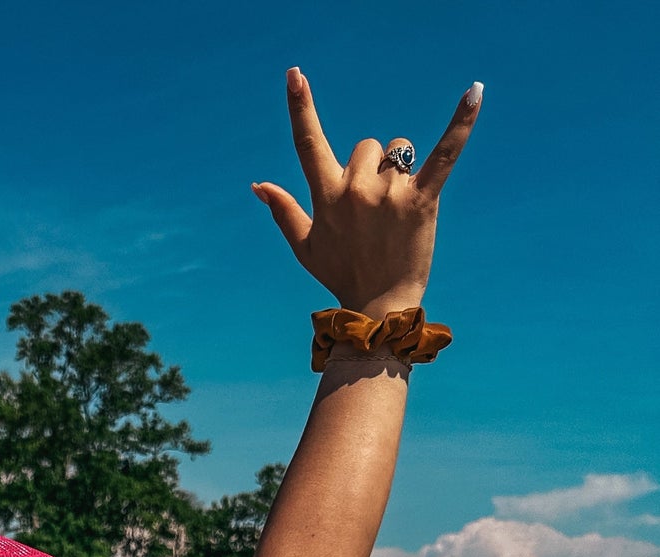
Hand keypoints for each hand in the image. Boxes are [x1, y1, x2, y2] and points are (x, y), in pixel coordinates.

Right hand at [253, 70, 481, 317]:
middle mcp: (354, 190)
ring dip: (398, 174)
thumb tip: (258, 185)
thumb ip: (283, 211)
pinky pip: (444, 153)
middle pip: (367, 147)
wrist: (379, 304)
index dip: (300, 107)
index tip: (294, 75)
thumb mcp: (306, 246)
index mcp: (326, 197)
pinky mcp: (421, 199)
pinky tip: (475, 92)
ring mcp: (388, 194)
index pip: (308, 144)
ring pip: (397, 154)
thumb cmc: (341, 274)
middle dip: (372, 167)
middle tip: (375, 211)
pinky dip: (461, 123)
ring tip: (397, 214)